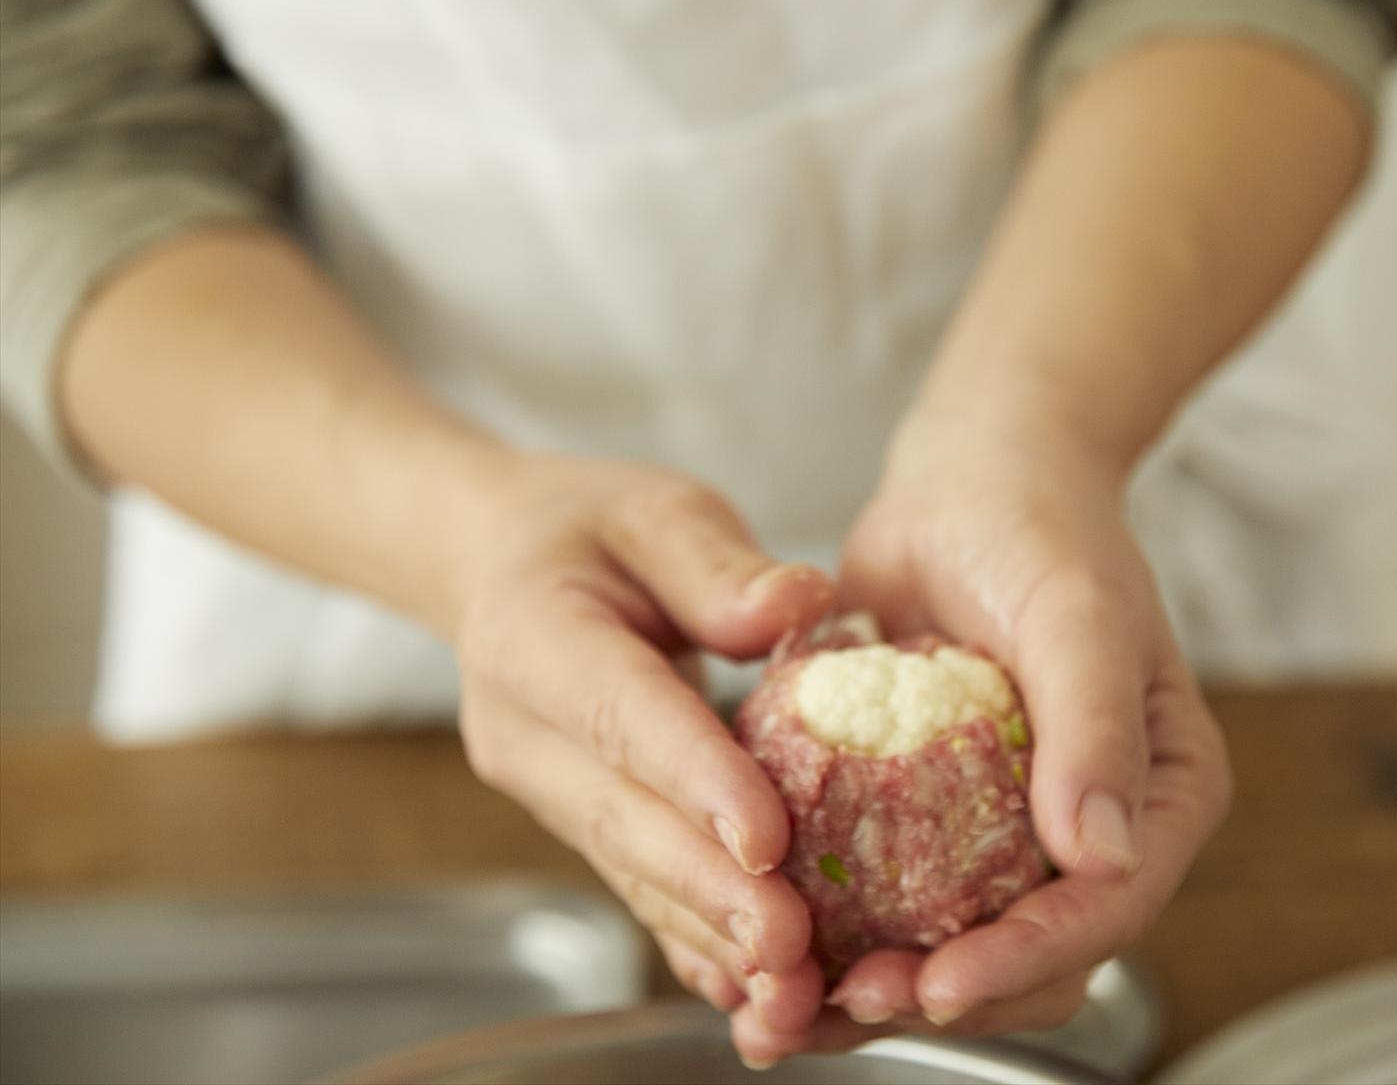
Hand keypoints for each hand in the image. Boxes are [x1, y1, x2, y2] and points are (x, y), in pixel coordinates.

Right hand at [450, 454, 835, 1039]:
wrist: (497, 567)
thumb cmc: (588, 529)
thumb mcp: (654, 510)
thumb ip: (718, 563)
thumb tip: (798, 606)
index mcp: (533, 635)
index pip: (621, 714)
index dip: (693, 779)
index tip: (764, 837)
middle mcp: (524, 731)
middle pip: (623, 818)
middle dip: (708, 887)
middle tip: (788, 946)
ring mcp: (544, 789)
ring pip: (631, 869)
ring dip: (707, 931)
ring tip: (788, 985)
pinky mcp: (578, 821)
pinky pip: (638, 885)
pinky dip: (692, 937)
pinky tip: (748, 989)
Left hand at [727, 415, 1232, 1063]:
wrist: (971, 481)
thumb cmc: (1041, 529)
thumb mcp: (1076, 614)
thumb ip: (1095, 730)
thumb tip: (1104, 858)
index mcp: (1159, 798)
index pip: (1106, 910)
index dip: (1026, 962)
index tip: (939, 985)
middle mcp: (1091, 832)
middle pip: (1031, 959)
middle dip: (943, 996)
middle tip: (852, 999)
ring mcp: (1008, 834)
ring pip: (954, 948)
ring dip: (875, 992)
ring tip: (790, 1010)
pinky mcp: (932, 823)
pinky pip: (890, 901)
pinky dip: (833, 936)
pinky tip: (770, 955)